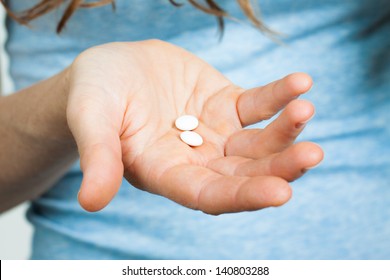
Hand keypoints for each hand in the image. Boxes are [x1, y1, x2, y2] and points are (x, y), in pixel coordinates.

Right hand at [67, 40, 322, 213]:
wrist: (111, 69)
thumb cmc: (93, 96)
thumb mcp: (91, 120)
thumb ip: (97, 158)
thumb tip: (91, 202)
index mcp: (165, 174)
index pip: (207, 195)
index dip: (241, 197)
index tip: (281, 193)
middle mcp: (196, 161)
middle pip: (243, 175)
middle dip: (278, 168)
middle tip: (312, 154)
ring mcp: (215, 134)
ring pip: (257, 143)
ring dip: (286, 131)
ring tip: (304, 109)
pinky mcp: (226, 105)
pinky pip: (257, 104)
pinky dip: (279, 96)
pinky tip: (300, 84)